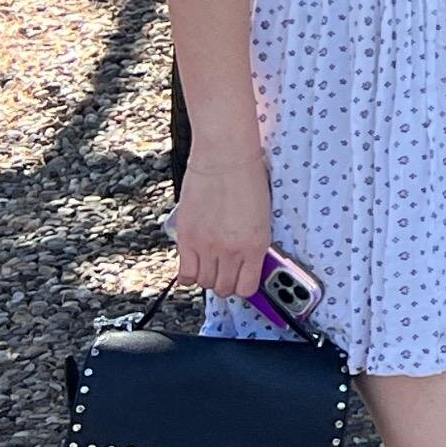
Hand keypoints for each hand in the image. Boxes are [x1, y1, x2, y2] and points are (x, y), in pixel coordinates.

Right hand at [172, 146, 274, 298]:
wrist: (225, 158)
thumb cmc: (247, 179)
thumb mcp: (261, 217)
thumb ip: (253, 243)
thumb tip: (247, 262)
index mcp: (256, 244)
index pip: (248, 287)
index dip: (244, 287)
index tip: (242, 281)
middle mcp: (231, 250)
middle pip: (224, 288)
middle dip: (225, 284)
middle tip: (225, 273)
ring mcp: (207, 247)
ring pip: (204, 283)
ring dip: (207, 278)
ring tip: (210, 266)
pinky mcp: (187, 239)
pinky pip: (184, 274)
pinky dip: (188, 275)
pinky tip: (193, 265)